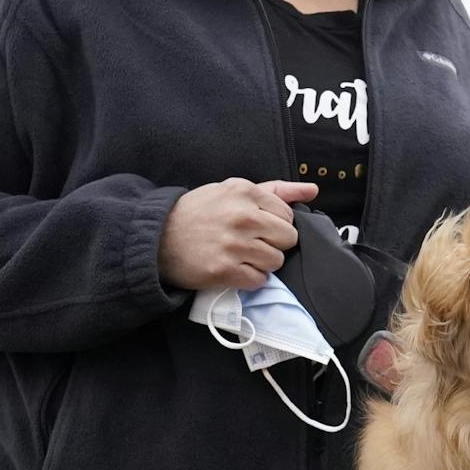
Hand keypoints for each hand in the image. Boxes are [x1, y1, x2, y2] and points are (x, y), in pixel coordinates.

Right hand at [158, 178, 317, 290]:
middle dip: (274, 243)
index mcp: (246, 192)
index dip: (276, 224)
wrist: (157, 237)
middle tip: (253, 243)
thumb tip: (312, 189)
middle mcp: (243, 216)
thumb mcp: (233, 190)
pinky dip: (251, 279)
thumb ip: (276, 190)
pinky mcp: (224, 270)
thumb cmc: (199, 212)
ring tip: (243, 256)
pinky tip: (235, 269)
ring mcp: (234, 244)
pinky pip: (259, 280)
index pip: (288, 215)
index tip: (258, 227)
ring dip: (263, 263)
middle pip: (288, 238)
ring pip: (276, 261)